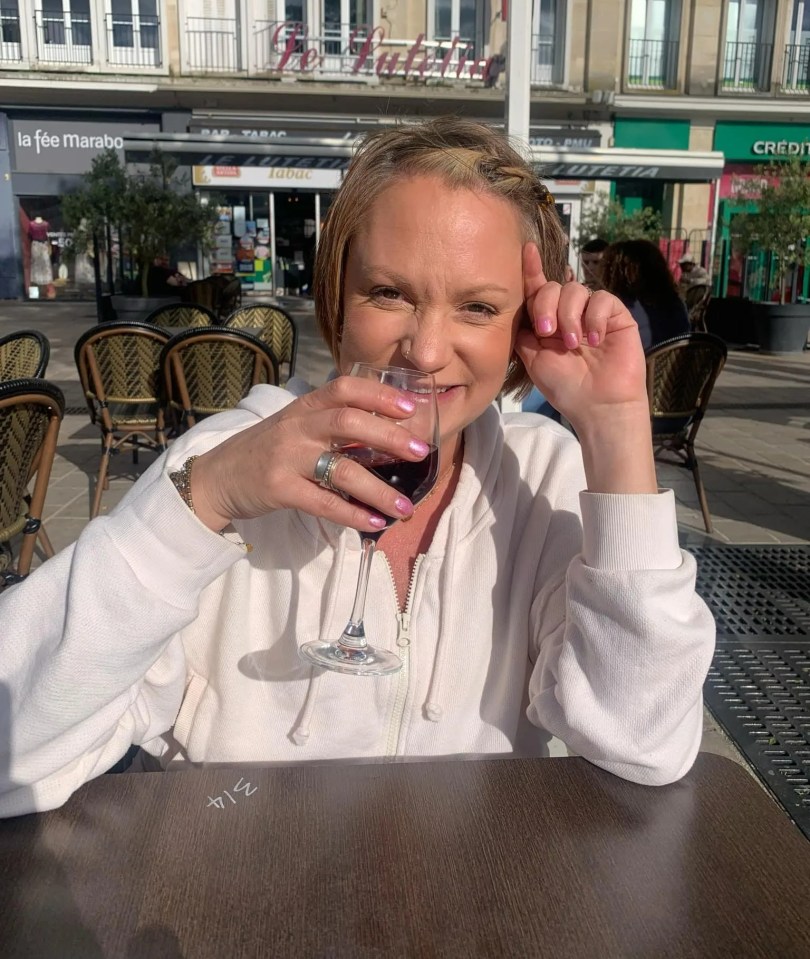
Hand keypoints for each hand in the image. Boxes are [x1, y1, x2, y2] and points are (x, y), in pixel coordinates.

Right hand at [189, 377, 428, 533]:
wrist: (216, 478)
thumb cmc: (265, 451)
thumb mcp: (295, 426)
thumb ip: (331, 424)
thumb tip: (387, 432)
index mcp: (304, 408)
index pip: (344, 388)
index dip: (379, 394)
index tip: (411, 406)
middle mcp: (297, 428)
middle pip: (348, 422)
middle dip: (389, 436)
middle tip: (421, 451)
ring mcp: (287, 458)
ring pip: (342, 469)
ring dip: (379, 490)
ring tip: (406, 507)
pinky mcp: (280, 490)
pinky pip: (324, 503)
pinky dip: (353, 514)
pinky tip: (375, 521)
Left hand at [515, 244, 647, 428]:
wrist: (597, 405)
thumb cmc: (565, 386)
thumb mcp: (533, 358)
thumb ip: (524, 330)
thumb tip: (519, 305)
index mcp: (548, 321)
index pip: (538, 289)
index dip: (532, 268)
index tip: (527, 249)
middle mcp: (570, 313)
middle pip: (553, 286)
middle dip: (546, 306)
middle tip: (548, 333)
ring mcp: (593, 313)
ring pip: (576, 290)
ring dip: (570, 316)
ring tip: (574, 344)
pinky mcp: (616, 316)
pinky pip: (602, 300)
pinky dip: (595, 318)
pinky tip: (596, 340)